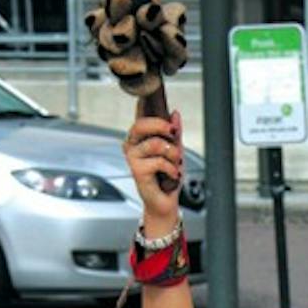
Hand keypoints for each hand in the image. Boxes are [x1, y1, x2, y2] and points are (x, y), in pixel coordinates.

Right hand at [123, 108, 182, 226]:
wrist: (165, 202)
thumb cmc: (167, 178)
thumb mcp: (175, 151)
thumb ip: (175, 133)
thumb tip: (174, 115)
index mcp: (139, 138)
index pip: (139, 116)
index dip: (145, 107)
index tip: (157, 105)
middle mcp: (132, 145)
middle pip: (141, 124)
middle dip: (161, 126)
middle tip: (173, 133)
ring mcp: (132, 157)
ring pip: (155, 144)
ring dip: (172, 154)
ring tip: (175, 163)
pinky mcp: (136, 170)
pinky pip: (158, 161)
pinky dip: (171, 168)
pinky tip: (172, 174)